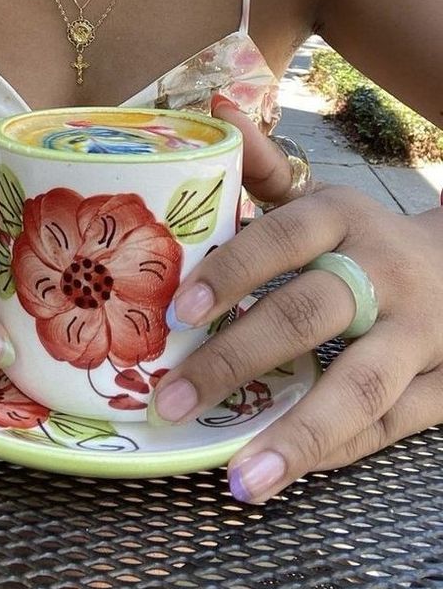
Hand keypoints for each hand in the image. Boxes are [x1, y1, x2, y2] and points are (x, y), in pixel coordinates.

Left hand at [152, 103, 442, 502]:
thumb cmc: (362, 239)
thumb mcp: (319, 200)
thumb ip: (264, 166)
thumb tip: (214, 106)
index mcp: (344, 219)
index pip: (283, 239)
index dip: (231, 273)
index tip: (175, 314)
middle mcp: (385, 274)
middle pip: (309, 315)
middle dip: (236, 361)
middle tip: (170, 403)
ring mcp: (422, 334)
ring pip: (360, 387)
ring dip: (298, 435)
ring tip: (240, 481)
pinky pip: (389, 427)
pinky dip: (334, 451)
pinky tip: (282, 473)